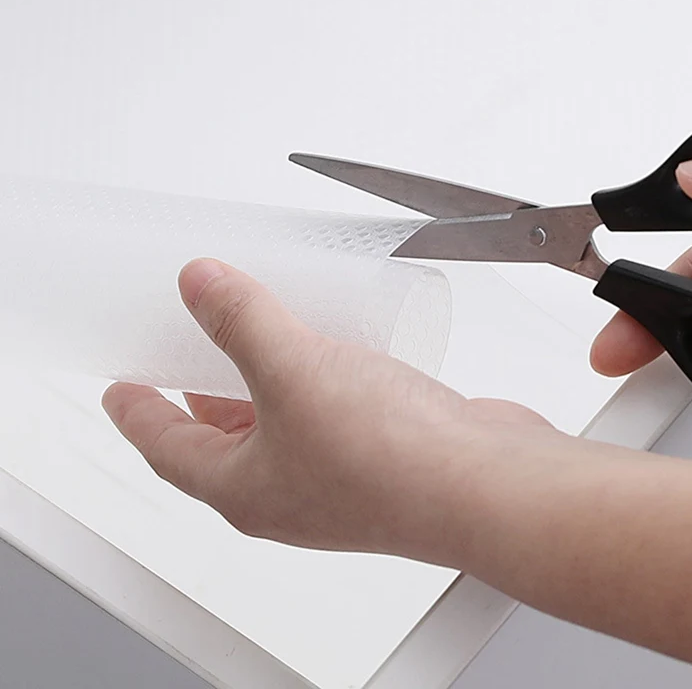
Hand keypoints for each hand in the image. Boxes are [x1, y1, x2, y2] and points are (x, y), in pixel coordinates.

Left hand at [102, 258, 552, 559]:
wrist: (487, 483)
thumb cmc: (391, 459)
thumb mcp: (292, 371)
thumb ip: (239, 321)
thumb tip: (200, 285)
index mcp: (246, 488)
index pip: (167, 447)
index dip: (136, 412)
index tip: (118, 388)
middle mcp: (290, 491)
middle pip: (223, 438)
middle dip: (200, 391)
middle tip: (187, 350)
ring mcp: (337, 475)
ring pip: (281, 424)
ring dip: (264, 381)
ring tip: (260, 334)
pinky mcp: (382, 453)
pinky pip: (329, 413)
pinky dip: (316, 380)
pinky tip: (330, 350)